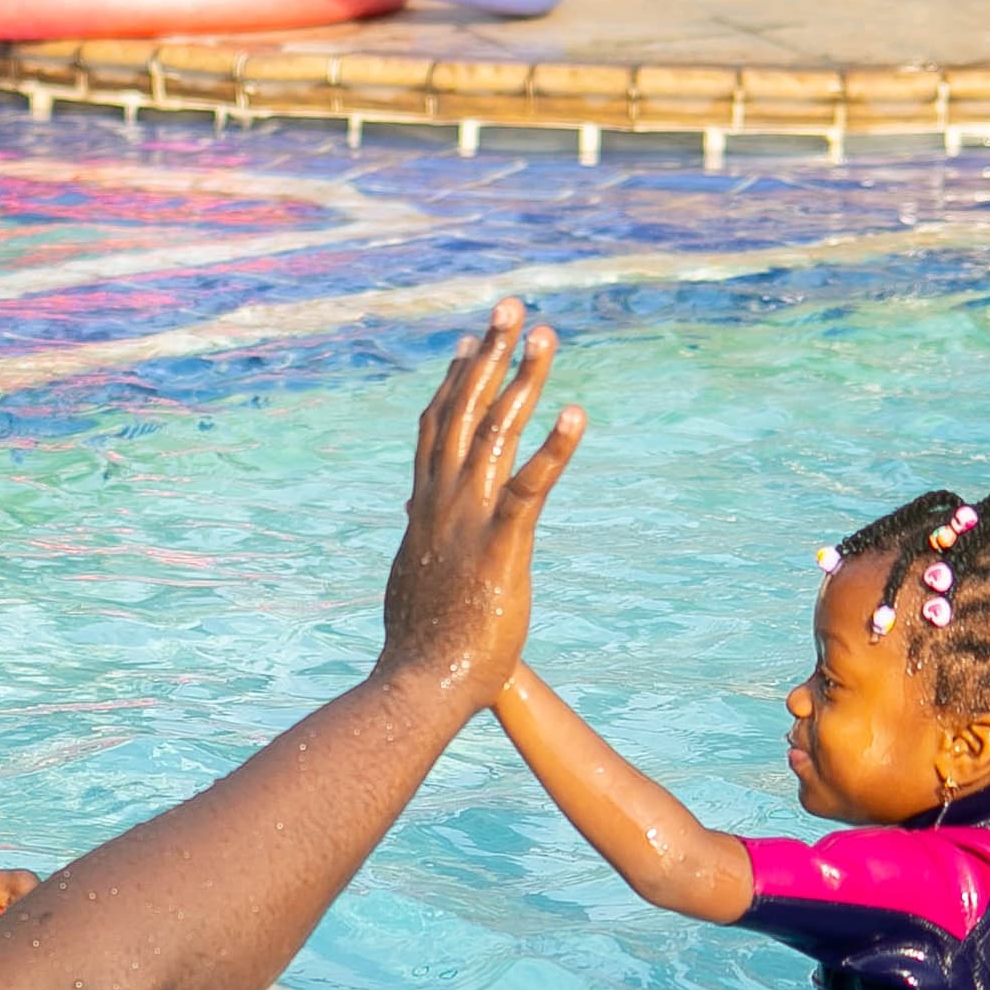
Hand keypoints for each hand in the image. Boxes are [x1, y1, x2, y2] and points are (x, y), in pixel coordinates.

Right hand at [377, 298, 583, 706]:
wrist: (419, 684)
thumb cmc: (423, 645)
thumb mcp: (418, 576)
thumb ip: (422, 542)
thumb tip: (413, 528)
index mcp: (425, 507)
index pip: (437, 427)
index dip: (455, 379)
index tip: (470, 339)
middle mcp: (441, 500)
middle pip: (466, 409)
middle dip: (491, 353)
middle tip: (513, 306)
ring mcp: (467, 520)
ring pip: (497, 433)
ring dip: (523, 379)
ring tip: (546, 336)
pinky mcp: (500, 546)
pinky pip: (530, 487)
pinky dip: (555, 448)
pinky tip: (576, 413)